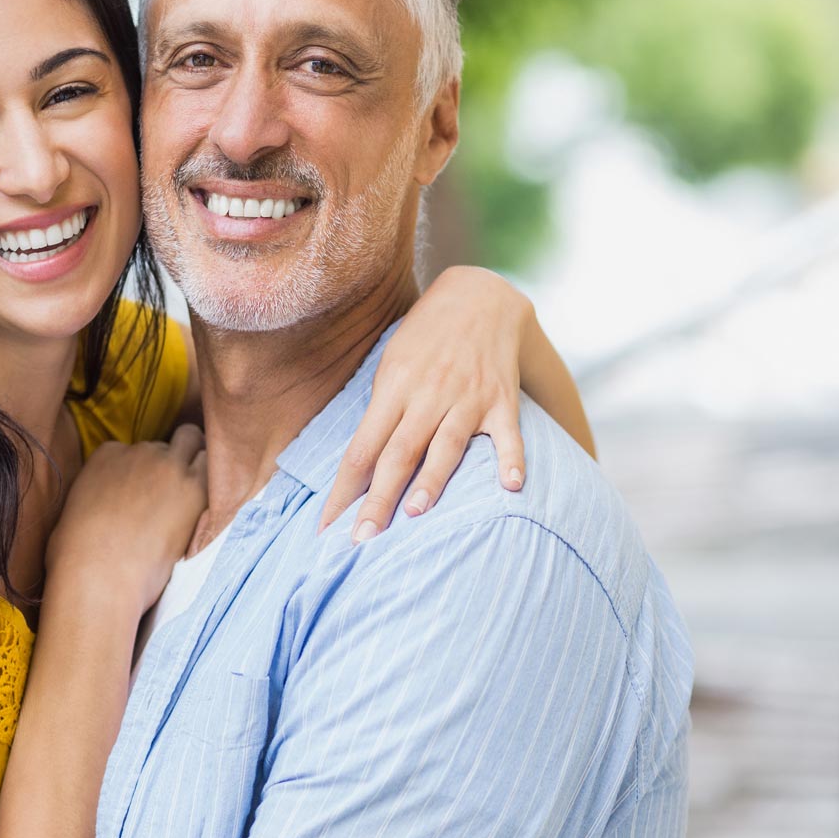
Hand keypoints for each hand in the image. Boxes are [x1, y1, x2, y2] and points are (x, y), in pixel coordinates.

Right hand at [48, 424, 207, 614]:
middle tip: (173, 494)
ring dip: (196, 462)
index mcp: (107, 453)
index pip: (134, 450)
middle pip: (166, 446)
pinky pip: (213, 468)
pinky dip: (213, 480)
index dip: (142, 472)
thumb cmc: (76, 554)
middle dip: (170, 463)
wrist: (99, 574)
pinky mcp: (194, 487)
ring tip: (195, 494)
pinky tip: (208, 503)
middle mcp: (139, 451)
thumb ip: (97, 493)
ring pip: (194, 442)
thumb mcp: (76, 509)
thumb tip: (107, 505)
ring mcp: (168, 465)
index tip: (143, 495)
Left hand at [319, 266, 532, 540]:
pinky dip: (512, 460)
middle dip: (378, 499)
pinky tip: (512, 486)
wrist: (480, 297)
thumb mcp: (391, 367)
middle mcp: (427, 395)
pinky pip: (508, 434)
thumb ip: (381, 416)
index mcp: (393, 390)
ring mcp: (467, 398)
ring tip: (415, 513)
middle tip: (362, 539)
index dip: (342, 490)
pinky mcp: (502, 400)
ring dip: (432, 479)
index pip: (361, 449)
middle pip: (397, 453)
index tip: (326, 528)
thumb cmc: (424, 341)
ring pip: (446, 444)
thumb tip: (357, 471)